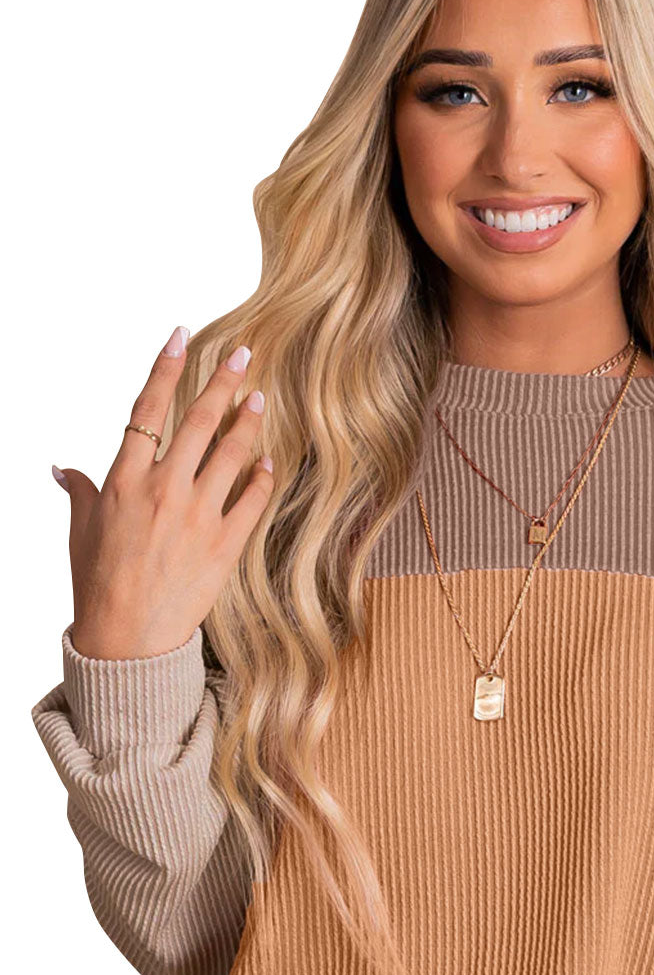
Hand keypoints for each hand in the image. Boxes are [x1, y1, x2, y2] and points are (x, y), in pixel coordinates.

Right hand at [53, 326, 274, 659]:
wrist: (127, 638)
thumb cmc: (98, 582)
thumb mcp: (83, 529)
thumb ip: (81, 490)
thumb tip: (62, 467)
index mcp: (125, 479)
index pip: (148, 408)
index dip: (166, 367)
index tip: (182, 336)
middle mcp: (164, 489)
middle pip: (199, 420)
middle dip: (224, 381)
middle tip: (244, 353)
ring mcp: (198, 515)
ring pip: (232, 453)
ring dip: (249, 421)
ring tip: (260, 398)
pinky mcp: (225, 544)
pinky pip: (252, 499)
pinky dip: (263, 477)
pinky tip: (269, 461)